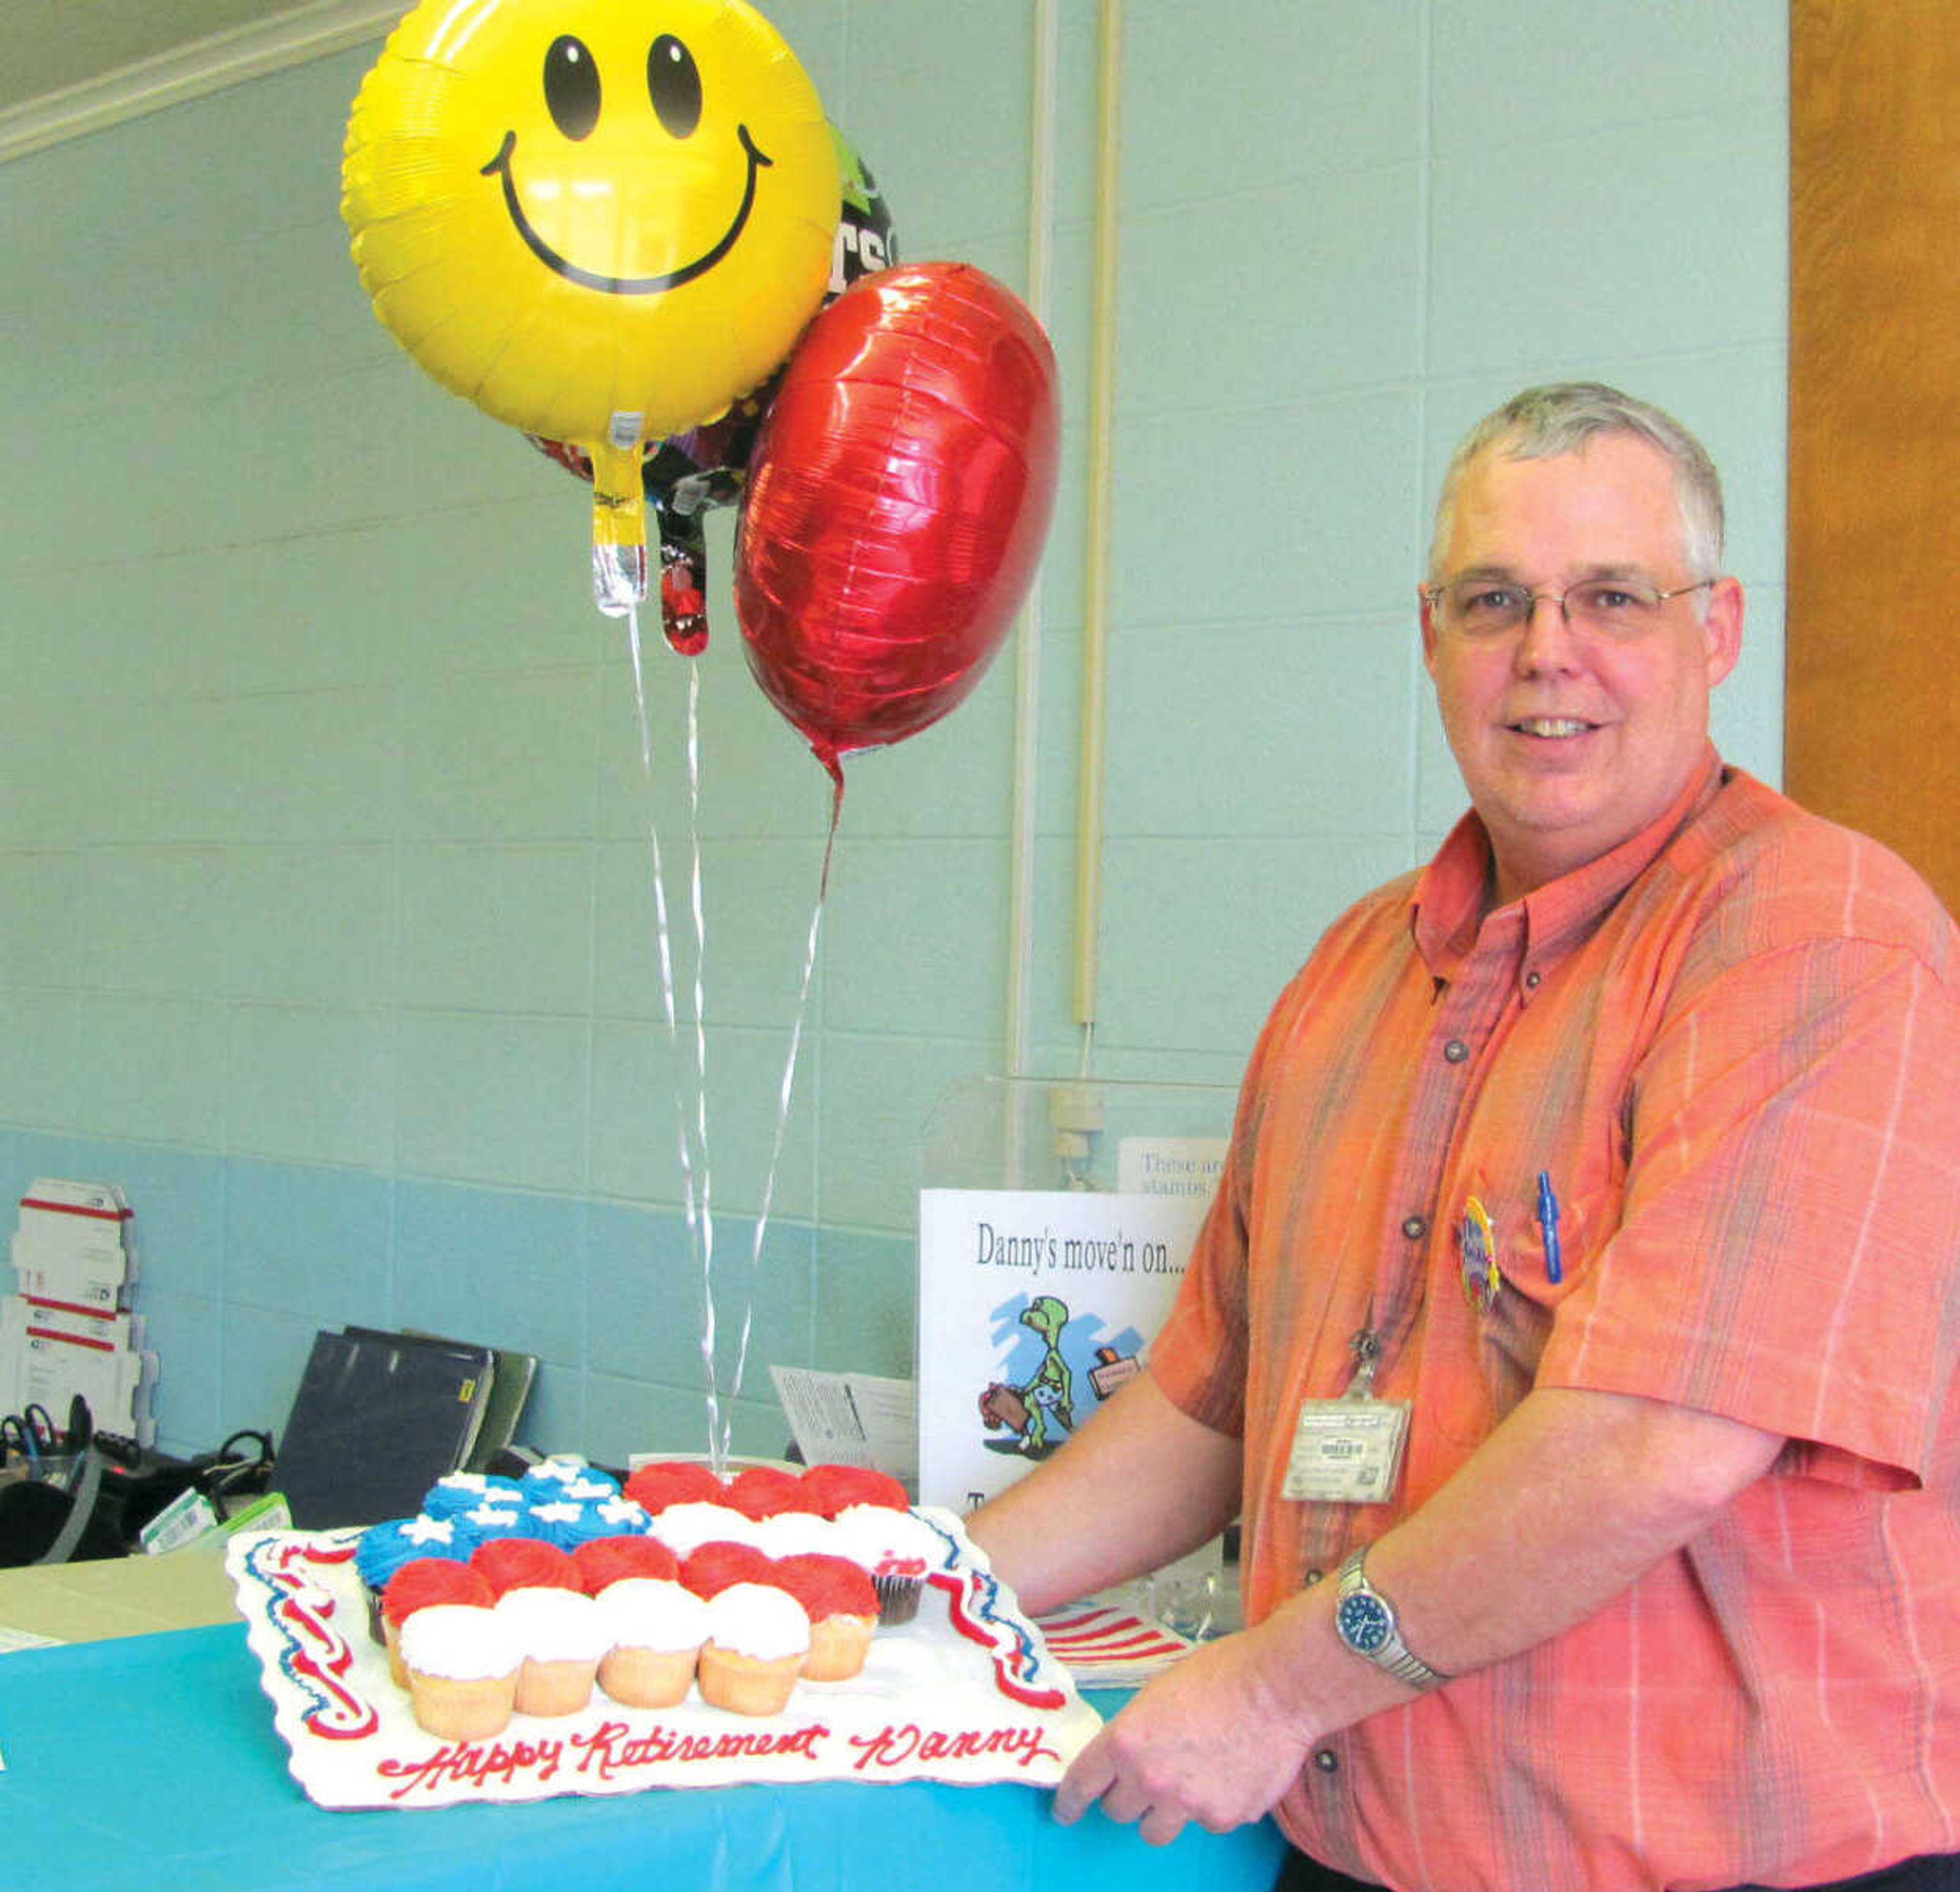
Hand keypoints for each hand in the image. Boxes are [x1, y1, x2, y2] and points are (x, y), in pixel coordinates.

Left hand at [1052, 1628, 1314, 1845]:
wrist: (1276, 1687)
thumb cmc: (1219, 1674)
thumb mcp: (1158, 1692)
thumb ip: (1136, 1731)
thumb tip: (1130, 1754)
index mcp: (1126, 1741)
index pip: (1082, 1782)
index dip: (1070, 1800)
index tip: (1065, 1811)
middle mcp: (1149, 1780)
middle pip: (1119, 1812)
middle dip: (1127, 1797)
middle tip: (1145, 1779)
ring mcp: (1188, 1805)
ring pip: (1157, 1830)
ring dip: (1164, 1812)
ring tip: (1187, 1782)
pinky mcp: (1224, 1818)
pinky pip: (1205, 1823)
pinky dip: (1211, 1806)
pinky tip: (1229, 1774)